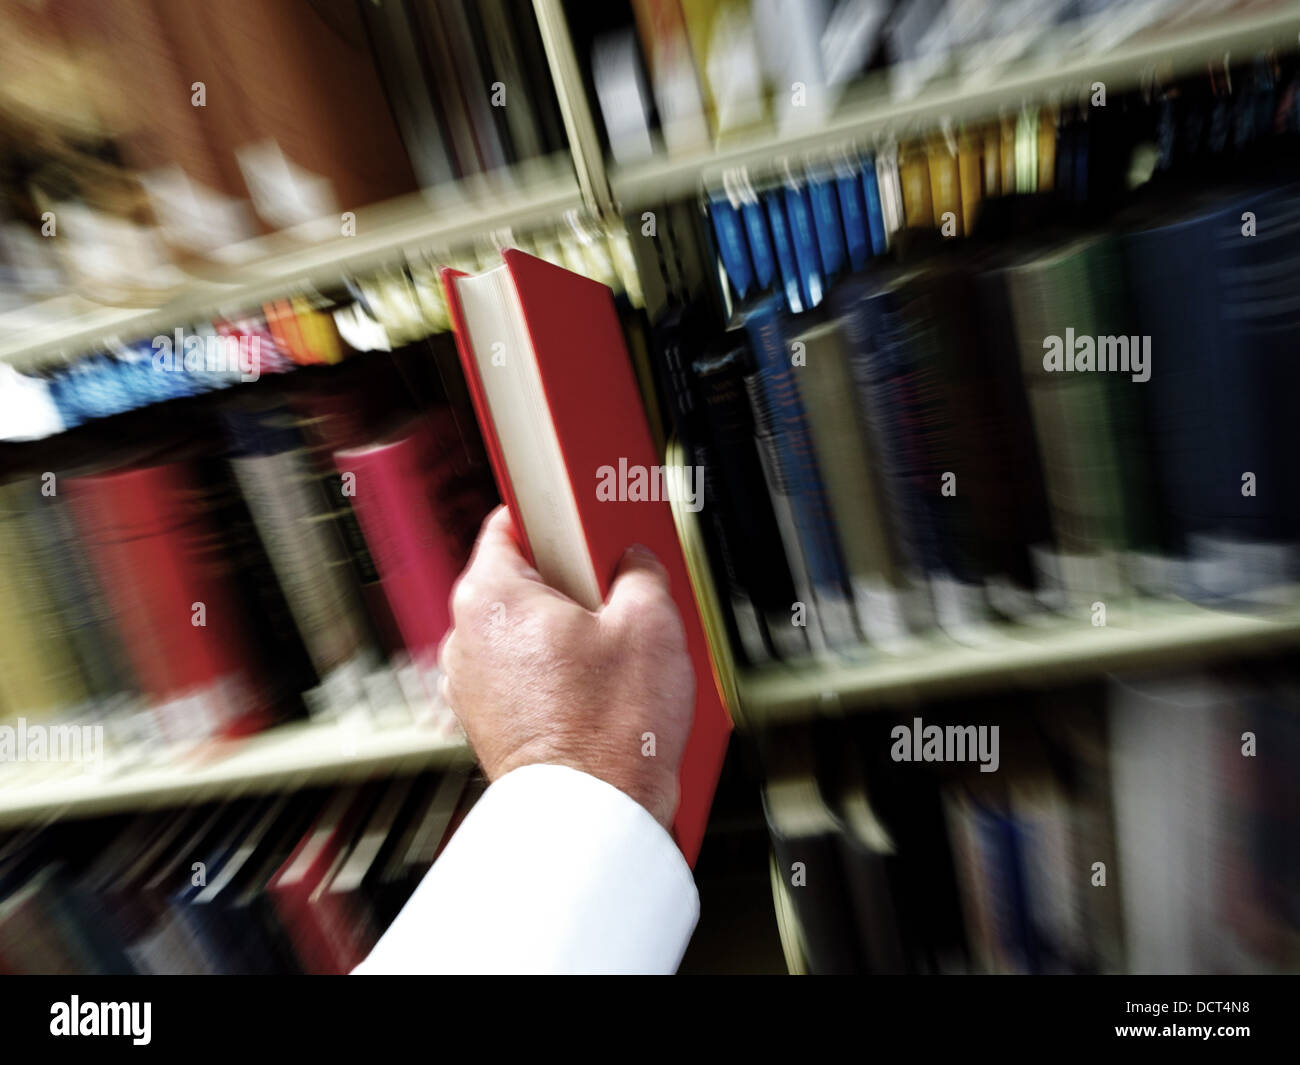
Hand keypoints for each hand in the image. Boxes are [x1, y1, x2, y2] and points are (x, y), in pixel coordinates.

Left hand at [438, 506, 694, 829]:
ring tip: (610, 651)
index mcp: (490, 596)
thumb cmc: (607, 731)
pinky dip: (554, 672)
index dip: (557, 514)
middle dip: (570, 581)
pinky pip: (523, 673)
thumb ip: (640, 570)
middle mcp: (465, 636)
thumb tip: (634, 564)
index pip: (511, 519)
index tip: (582, 517)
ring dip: (564, 631)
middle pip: (522, 578)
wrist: (593, 814)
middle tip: (614, 595)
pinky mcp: (488, 721)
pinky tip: (597, 688)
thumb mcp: (651, 623)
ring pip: (524, 629)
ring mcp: (471, 683)